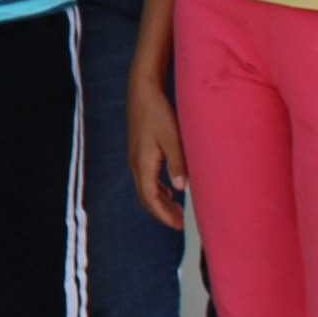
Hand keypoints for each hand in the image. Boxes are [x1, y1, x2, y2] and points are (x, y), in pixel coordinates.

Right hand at [128, 74, 187, 228]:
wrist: (143, 90)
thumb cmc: (159, 112)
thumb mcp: (172, 138)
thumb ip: (177, 163)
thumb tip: (182, 189)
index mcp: (143, 163)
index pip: (151, 198)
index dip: (164, 214)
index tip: (178, 226)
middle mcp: (136, 163)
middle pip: (146, 197)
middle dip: (162, 212)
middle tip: (180, 223)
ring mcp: (136, 157)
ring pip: (146, 188)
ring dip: (160, 201)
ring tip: (177, 210)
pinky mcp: (139, 151)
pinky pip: (146, 177)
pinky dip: (157, 189)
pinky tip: (170, 189)